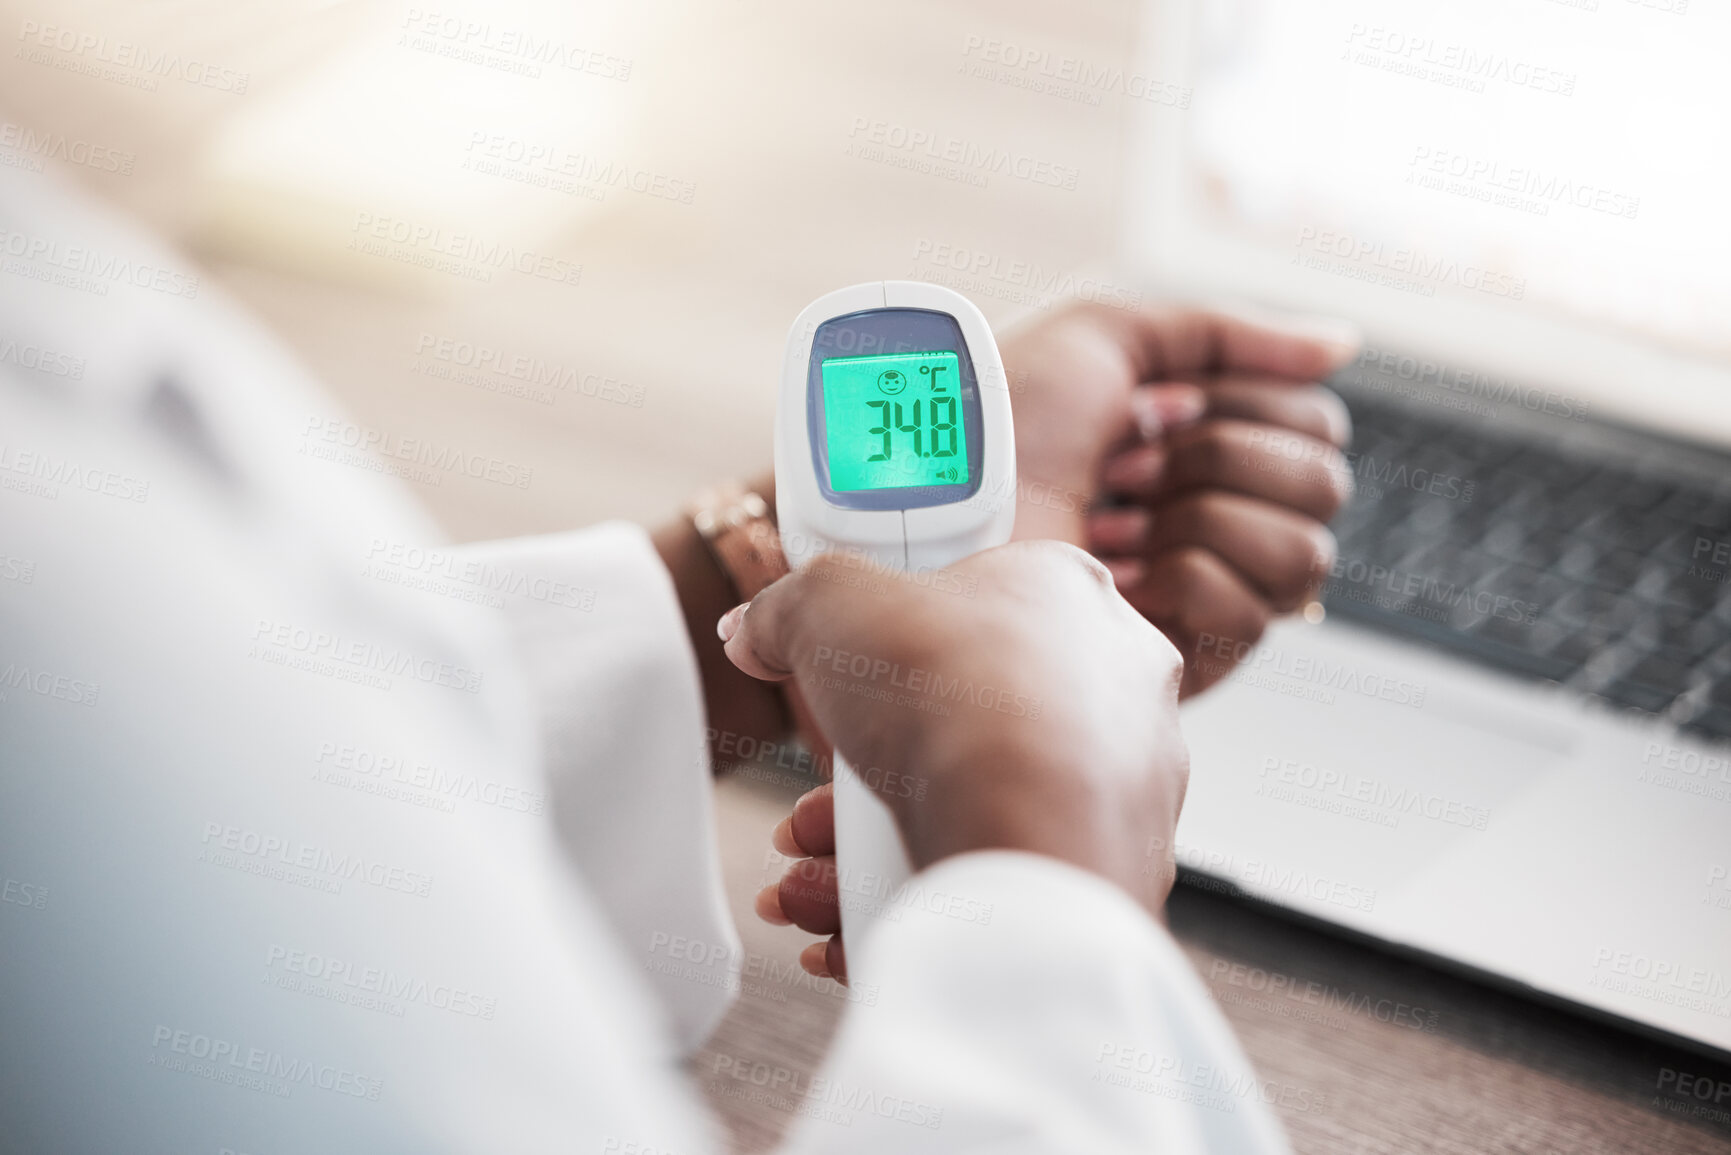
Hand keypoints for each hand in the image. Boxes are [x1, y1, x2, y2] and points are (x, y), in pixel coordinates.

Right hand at [720, 541, 1187, 981]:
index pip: (973, 594)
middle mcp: (1116, 682)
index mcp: (1069, 593)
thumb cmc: (955, 701)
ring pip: (977, 806)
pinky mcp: (1115, 868)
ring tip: (808, 879)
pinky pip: (1002, 875)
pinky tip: (850, 923)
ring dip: (874, 844)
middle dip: (864, 771)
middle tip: (810, 806)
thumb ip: (788, 606)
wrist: (1028, 845)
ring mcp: (1127, 781)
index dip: (890, 635)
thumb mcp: (829, 604)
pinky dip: (924, 896)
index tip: (841, 669)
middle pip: (959, 719)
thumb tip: (759, 629)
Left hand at [1000, 304, 1358, 695]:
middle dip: (1218, 460)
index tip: (1154, 407)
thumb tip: (1341, 345)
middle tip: (1126, 466)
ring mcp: (1209, 591)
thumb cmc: (1005, 420)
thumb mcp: (1111, 339)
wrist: (943, 502)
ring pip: (1302, 553)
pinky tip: (1116, 580)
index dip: (1242, 407)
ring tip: (1113, 525)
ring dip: (1197, 520)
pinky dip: (1180, 582)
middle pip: (1324, 486)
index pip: (1319, 427)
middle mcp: (1222, 518)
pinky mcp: (1185, 658)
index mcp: (1213, 447)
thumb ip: (1232, 334)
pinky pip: (1251, 617)